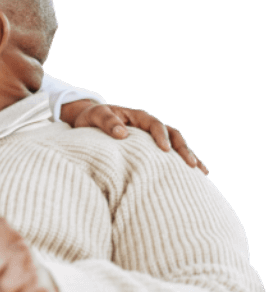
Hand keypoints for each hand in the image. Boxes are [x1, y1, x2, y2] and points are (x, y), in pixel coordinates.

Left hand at [63, 100, 207, 174]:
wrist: (90, 121)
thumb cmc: (92, 118)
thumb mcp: (96, 116)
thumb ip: (107, 122)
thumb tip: (122, 133)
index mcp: (138, 116)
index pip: (155, 125)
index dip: (161, 137)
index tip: (165, 150)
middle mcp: (149, 125)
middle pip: (173, 135)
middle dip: (183, 149)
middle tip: (191, 164)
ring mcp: (153, 137)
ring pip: (176, 144)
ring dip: (189, 156)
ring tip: (202, 172)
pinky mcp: (152, 148)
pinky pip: (171, 154)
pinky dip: (182, 163)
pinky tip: (196, 176)